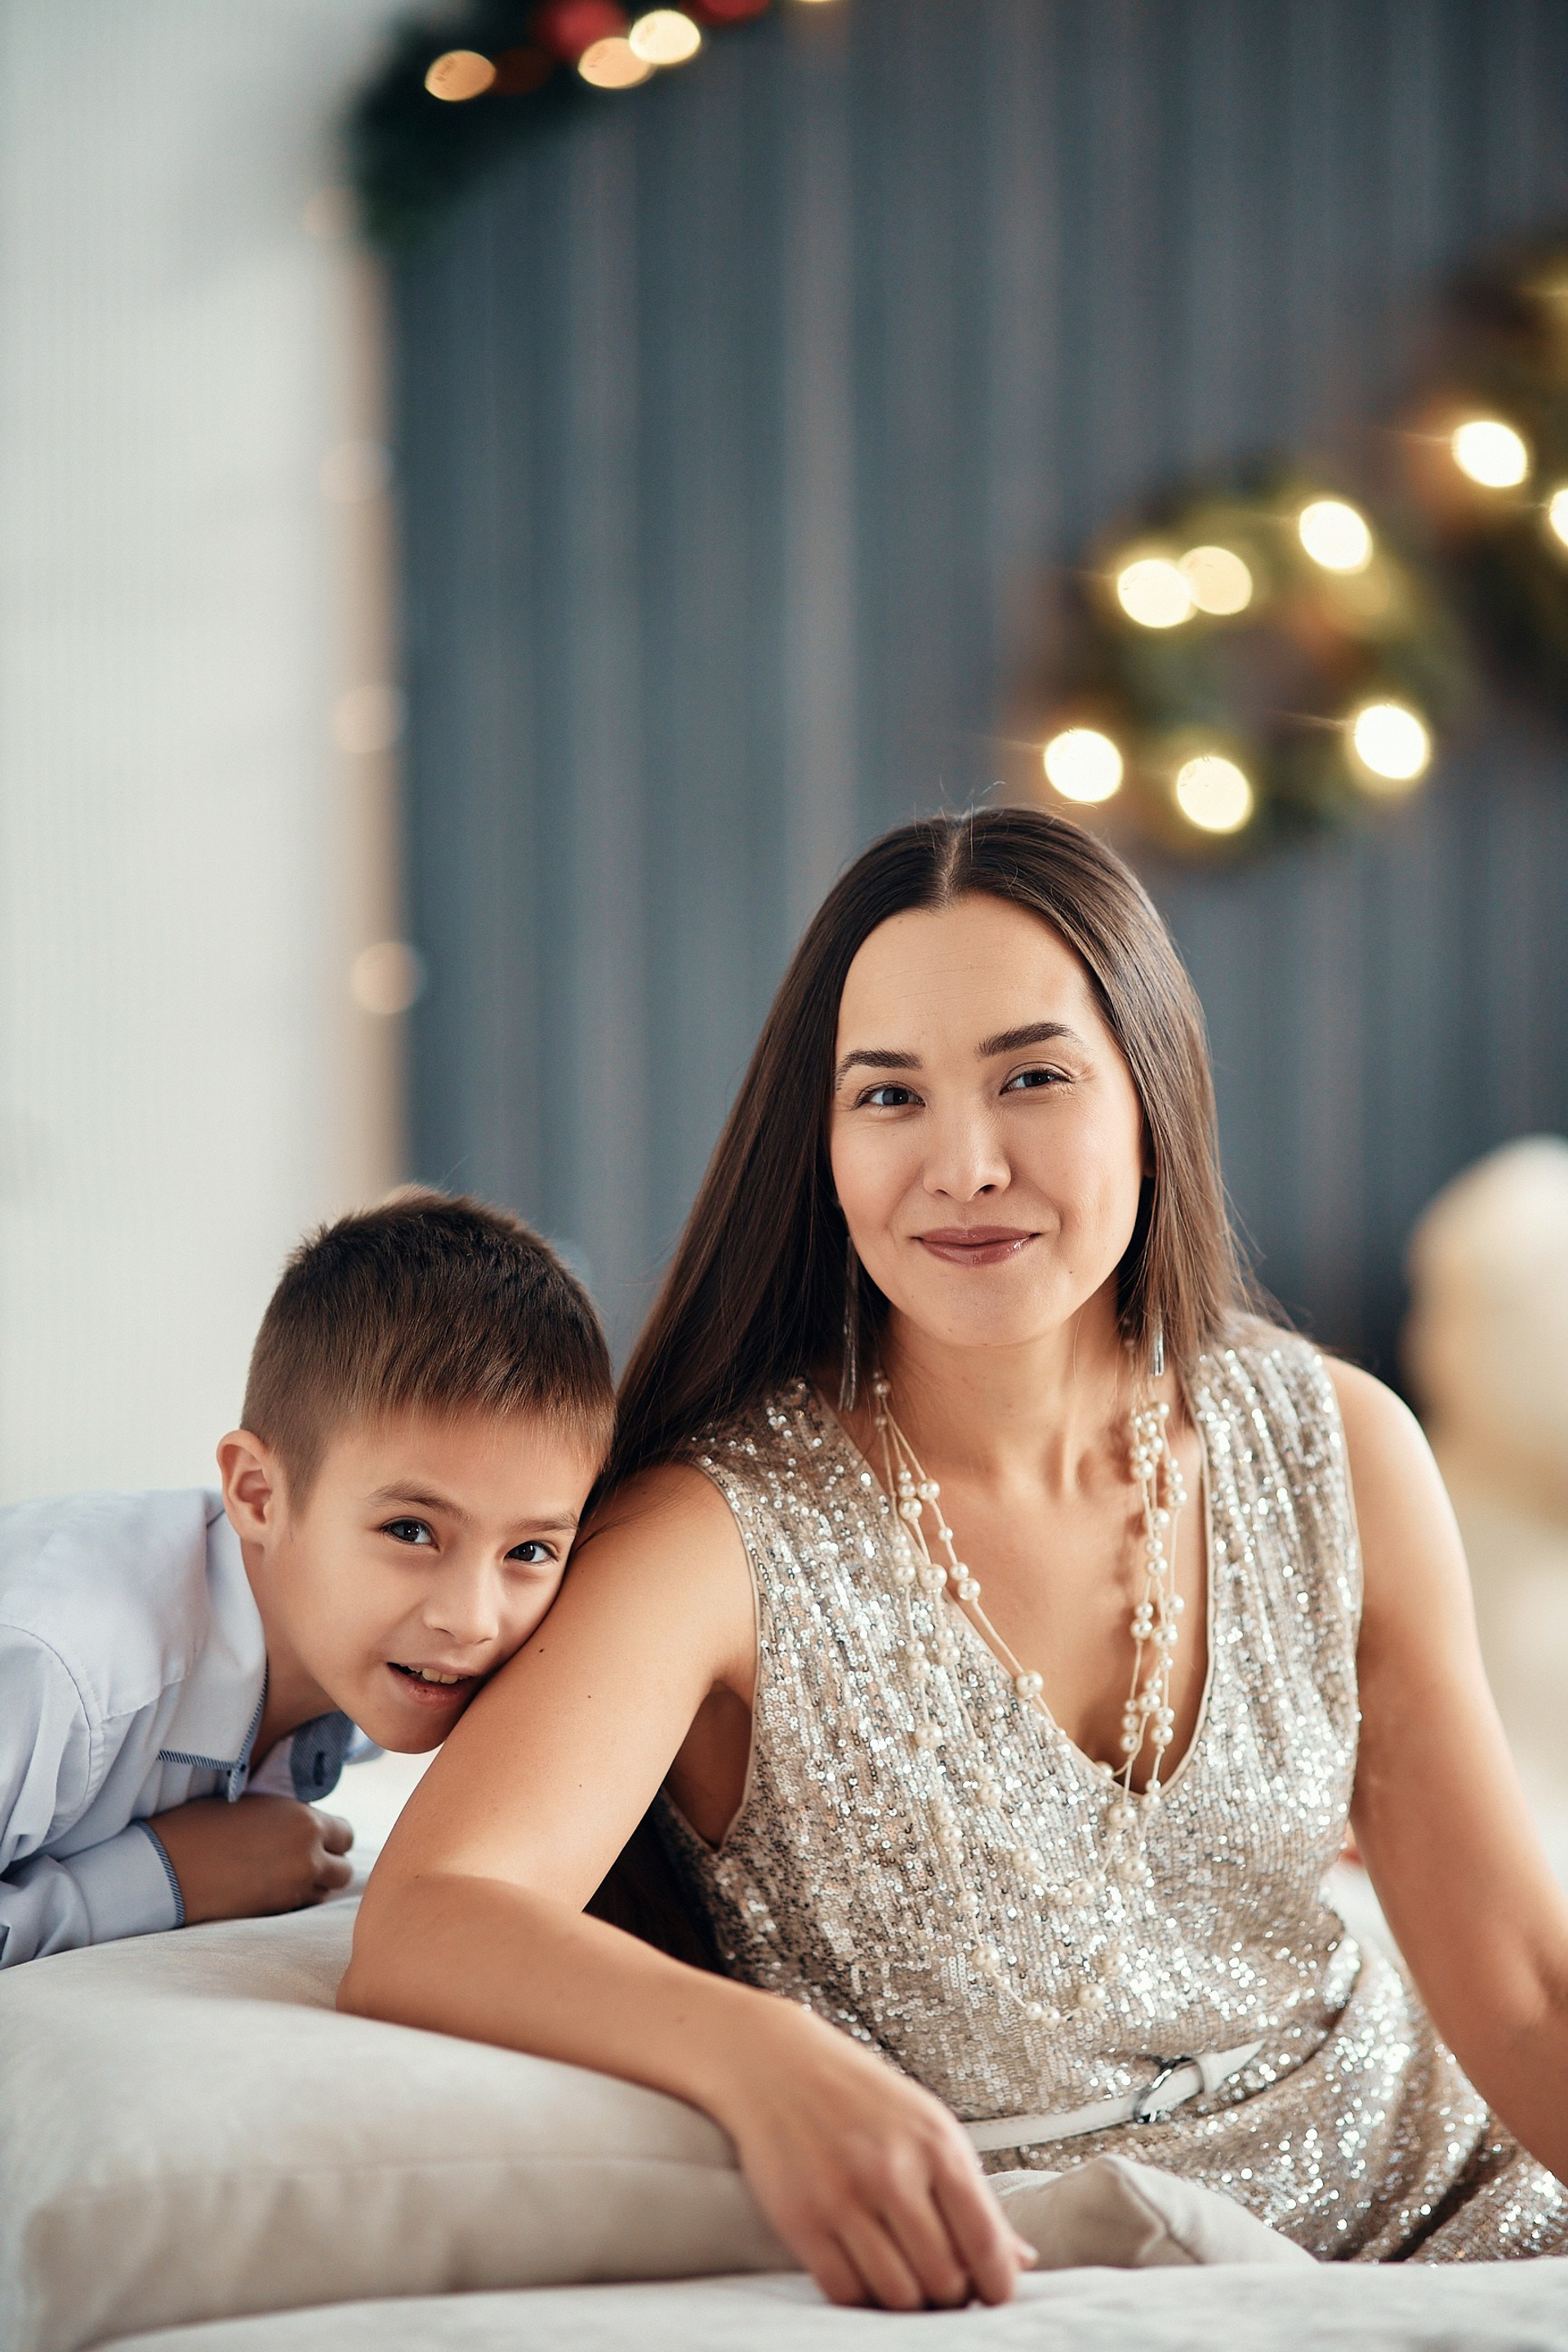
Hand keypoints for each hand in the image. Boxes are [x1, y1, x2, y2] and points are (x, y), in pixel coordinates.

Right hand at [149, 1794, 354, 1925]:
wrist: (168, 1865)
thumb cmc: (203, 1825)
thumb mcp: (257, 1805)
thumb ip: (290, 1817)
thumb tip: (308, 1826)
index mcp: (306, 1821)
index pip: (345, 1834)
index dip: (331, 1837)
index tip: (315, 1839)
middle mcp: (309, 1855)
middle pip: (343, 1869)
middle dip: (328, 1865)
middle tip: (302, 1861)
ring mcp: (294, 1888)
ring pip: (325, 1893)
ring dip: (314, 1886)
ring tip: (284, 1877)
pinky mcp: (275, 1913)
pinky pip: (301, 1910)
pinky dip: (294, 1902)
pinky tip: (270, 1892)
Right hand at [712, 2000, 1034, 2308]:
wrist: (777, 2063)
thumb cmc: (862, 2097)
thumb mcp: (930, 2127)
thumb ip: (974, 2196)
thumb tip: (1020, 2260)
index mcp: (937, 2145)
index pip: (985, 2243)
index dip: (997, 2285)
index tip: (993, 2294)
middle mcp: (893, 2171)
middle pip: (944, 2280)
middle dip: (950, 2296)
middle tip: (942, 2285)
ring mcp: (843, 2197)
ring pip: (897, 2296)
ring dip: (907, 2302)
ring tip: (905, 2280)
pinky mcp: (801, 2219)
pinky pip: (845, 2292)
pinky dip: (862, 2297)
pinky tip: (866, 2273)